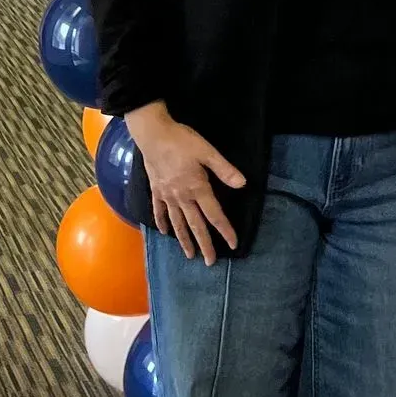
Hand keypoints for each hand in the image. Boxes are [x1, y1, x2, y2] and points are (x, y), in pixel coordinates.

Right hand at [127, 103, 244, 264]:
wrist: (152, 134)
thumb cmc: (182, 140)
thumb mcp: (207, 152)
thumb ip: (224, 170)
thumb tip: (243, 184)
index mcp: (197, 188)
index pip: (214, 215)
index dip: (225, 230)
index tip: (233, 244)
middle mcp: (182, 197)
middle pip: (195, 225)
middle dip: (204, 245)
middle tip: (210, 262)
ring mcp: (167, 196)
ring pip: (177, 223)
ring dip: (184, 240)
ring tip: (189, 255)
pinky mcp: (156, 190)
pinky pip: (159, 211)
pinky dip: (163, 222)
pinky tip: (165, 232)